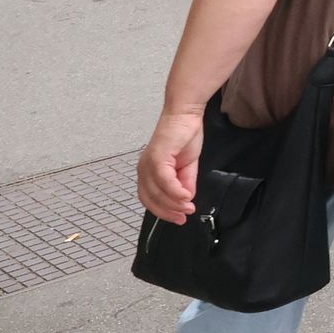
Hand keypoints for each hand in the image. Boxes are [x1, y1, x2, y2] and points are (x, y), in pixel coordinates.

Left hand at [137, 107, 204, 223]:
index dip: (164, 212)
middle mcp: (144, 169)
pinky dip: (175, 191)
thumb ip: (186, 182)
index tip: (179, 218)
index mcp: (148, 172)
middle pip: (151, 199)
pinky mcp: (157, 157)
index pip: (150, 199)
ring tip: (189, 207)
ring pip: (157, 192)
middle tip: (185, 216)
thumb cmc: (184, 135)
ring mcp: (148, 163)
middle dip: (168, 211)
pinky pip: (164, 180)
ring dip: (174, 203)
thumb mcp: (187, 165)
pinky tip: (187, 196)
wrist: (185, 114)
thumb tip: (186, 199)